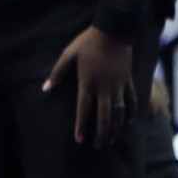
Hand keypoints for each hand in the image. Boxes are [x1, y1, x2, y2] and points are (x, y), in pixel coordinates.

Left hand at [43, 26, 135, 147]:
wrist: (113, 31)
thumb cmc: (87, 43)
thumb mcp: (68, 55)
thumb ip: (57, 73)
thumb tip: (45, 88)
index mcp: (87, 83)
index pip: (83, 110)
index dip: (81, 126)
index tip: (79, 140)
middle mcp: (104, 88)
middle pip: (104, 117)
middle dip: (101, 134)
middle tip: (97, 146)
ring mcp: (118, 85)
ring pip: (119, 112)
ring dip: (116, 128)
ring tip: (111, 140)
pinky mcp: (127, 81)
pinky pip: (131, 101)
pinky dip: (130, 113)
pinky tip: (127, 124)